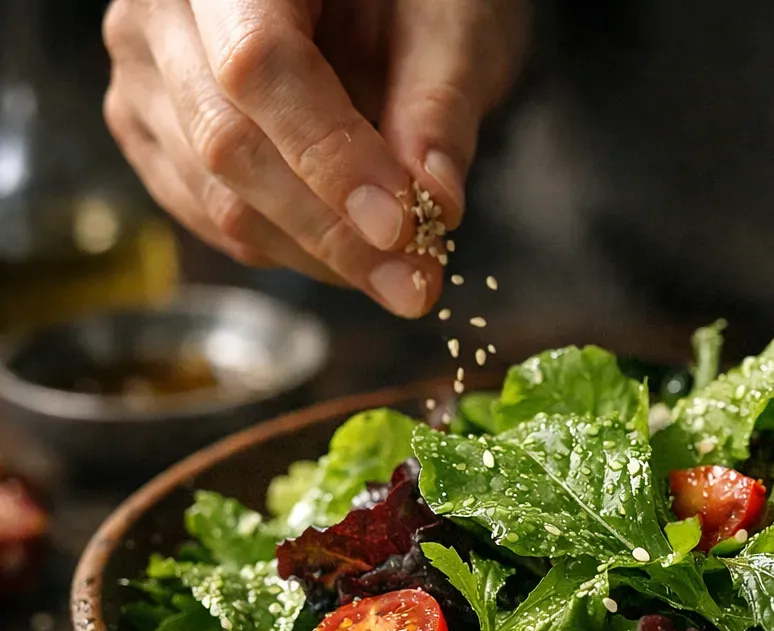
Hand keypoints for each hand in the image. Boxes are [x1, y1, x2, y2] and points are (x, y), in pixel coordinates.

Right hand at [103, 0, 525, 316]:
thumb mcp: (452, 24)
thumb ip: (440, 105)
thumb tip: (437, 202)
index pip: (261, 67)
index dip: (332, 157)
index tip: (402, 226)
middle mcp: (163, 12)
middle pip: (226, 142)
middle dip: (331, 232)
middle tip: (416, 284)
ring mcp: (146, 73)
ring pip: (214, 193)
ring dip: (315, 254)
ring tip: (400, 276)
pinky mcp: (151, 128)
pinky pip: (207, 212)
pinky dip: (285, 249)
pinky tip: (351, 258)